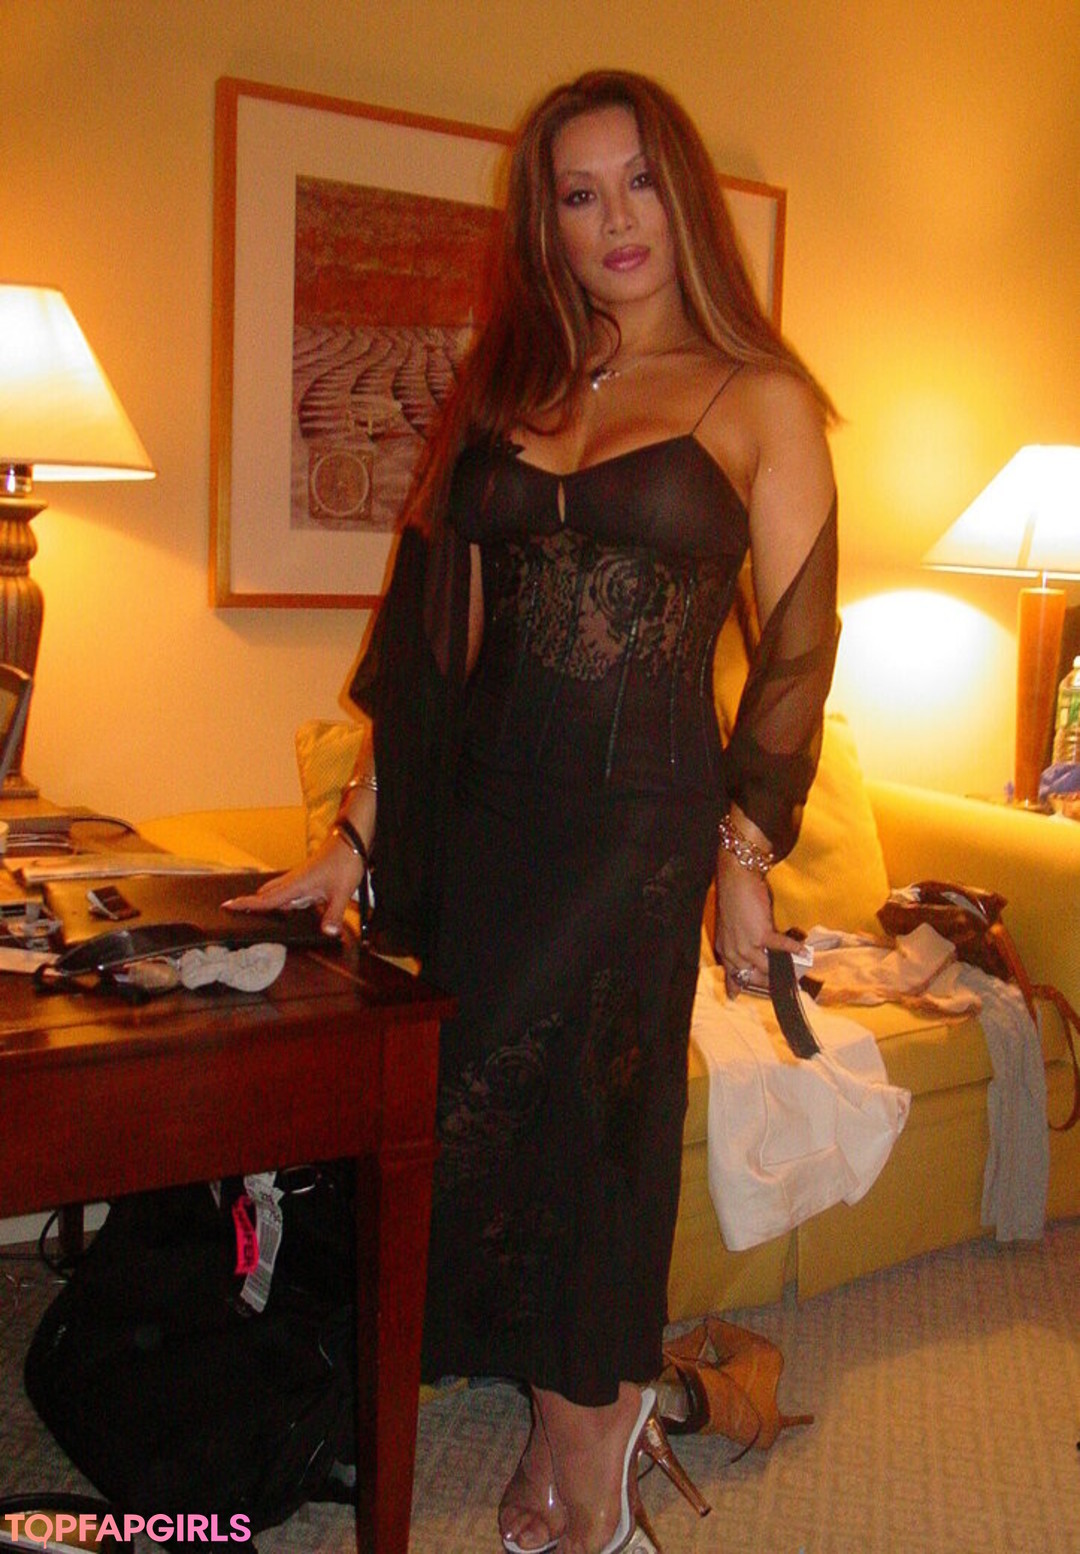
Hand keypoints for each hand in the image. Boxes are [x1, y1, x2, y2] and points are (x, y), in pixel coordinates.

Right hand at [223, 832, 366, 938]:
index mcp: (296, 885)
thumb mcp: (342, 892)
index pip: (265, 899)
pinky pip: (287, 887)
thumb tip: (328, 933)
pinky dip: (281, 896)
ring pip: (277, 890)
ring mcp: (300, 876)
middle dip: (252, 903)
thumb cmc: (345, 862)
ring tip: (258, 910)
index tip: (227, 905)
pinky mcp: (307, 874)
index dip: (246, 904)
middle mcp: (293, 880)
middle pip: (267, 894)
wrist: (351, 839)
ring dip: (267, 899)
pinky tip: (290, 903)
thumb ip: (334, 914)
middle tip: (237, 911)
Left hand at [713, 852, 802, 997]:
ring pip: (765, 968)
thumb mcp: (731, 928)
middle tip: (784, 985)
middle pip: (751, 978)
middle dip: (768, 984)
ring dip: (783, 971)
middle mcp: (732, 951)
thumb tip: (758, 956)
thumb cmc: (735, 900)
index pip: (733, 977)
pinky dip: (793, 949)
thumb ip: (739, 945)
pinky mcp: (760, 934)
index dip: (741, 988)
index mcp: (725, 950)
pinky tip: (803, 950)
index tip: (747, 996)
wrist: (736, 880)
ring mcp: (745, 945)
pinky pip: (780, 948)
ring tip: (797, 973)